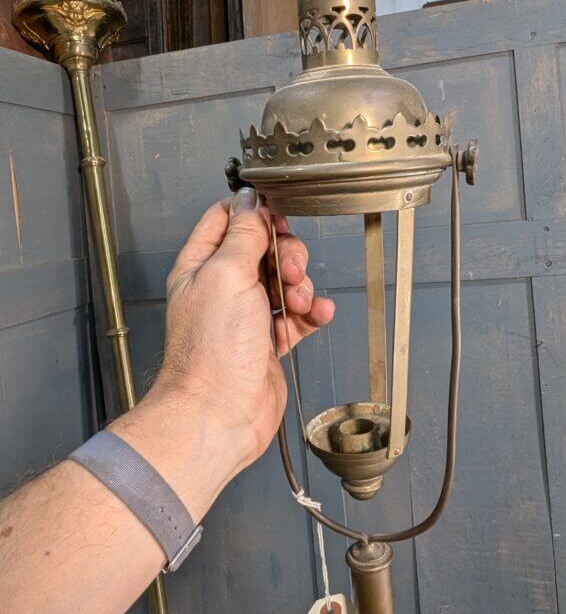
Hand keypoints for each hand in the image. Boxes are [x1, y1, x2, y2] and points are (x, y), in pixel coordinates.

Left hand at [126, 188, 333, 491]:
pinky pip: (298, 317)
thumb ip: (243, 234)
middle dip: (286, 255)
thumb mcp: (227, 274)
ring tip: (298, 304)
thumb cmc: (211, 352)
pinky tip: (317, 315)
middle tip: (288, 271)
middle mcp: (222, 288)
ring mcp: (246, 315)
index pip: (226, 220)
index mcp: (201, 266)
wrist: (221, 412)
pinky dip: (312, 313)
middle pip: (264, 250)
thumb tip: (250, 201)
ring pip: (285, 282)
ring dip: (301, 287)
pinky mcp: (268, 341)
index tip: (277, 218)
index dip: (255, 214)